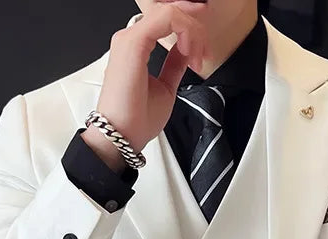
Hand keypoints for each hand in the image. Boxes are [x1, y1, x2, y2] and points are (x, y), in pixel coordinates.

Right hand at [82, 6, 207, 170]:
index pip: (165, 20)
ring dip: (192, 31)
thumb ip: (174, 65)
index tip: (203, 50)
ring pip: (170, 12)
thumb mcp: (166, 87)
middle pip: (169, 13)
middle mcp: (130, 38)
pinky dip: (186, 31)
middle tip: (205, 52)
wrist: (122, 137)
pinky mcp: (133, 43)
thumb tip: (185, 51)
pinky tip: (189, 52)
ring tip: (198, 57)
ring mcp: (130, 38)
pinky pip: (167, 18)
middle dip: (195, 27)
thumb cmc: (137, 120)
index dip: (189, 27)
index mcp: (136, 47)